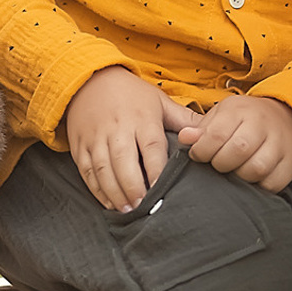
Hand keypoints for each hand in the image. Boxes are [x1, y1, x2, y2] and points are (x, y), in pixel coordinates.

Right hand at [65, 67, 199, 210]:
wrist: (89, 80)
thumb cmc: (130, 95)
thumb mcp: (159, 101)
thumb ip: (184, 119)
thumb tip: (210, 133)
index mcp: (141, 118)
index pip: (150, 147)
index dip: (156, 170)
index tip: (162, 190)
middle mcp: (117, 128)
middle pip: (124, 161)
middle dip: (133, 187)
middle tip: (143, 207)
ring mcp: (96, 137)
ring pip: (103, 169)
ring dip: (115, 192)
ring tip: (127, 210)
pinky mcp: (81, 145)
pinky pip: (87, 170)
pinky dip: (96, 190)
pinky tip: (108, 203)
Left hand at [177, 95, 291, 192]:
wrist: (286, 118)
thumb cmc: (245, 120)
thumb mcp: (221, 115)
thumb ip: (201, 129)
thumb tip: (185, 138)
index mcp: (241, 110)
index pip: (217, 134)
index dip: (202, 150)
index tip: (198, 155)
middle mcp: (263, 124)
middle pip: (238, 150)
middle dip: (220, 163)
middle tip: (217, 164)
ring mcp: (280, 144)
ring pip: (256, 168)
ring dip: (239, 176)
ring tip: (234, 171)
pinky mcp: (291, 163)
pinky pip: (273, 183)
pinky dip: (259, 186)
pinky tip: (250, 179)